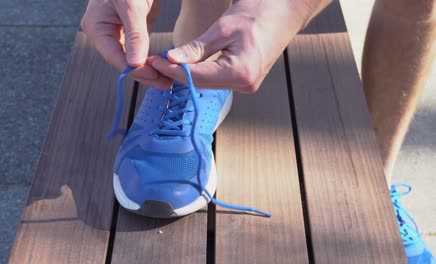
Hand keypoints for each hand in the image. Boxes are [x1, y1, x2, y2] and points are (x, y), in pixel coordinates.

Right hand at [81, 0, 171, 87]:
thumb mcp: (131, 5)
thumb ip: (134, 34)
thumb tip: (135, 63)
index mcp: (96, 28)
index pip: (115, 58)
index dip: (136, 71)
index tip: (156, 78)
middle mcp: (103, 33)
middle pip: (123, 61)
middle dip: (145, 74)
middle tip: (167, 83)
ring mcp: (116, 33)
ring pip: (131, 59)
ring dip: (149, 69)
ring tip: (167, 79)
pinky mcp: (129, 31)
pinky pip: (138, 50)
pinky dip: (150, 59)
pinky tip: (163, 67)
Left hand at [149, 0, 313, 92]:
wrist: (287, 10)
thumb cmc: (259, 12)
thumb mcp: (223, 28)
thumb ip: (197, 48)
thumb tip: (172, 60)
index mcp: (241, 72)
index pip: (197, 77)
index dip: (173, 70)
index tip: (154, 61)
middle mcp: (245, 84)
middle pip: (201, 83)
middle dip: (177, 73)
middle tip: (156, 61)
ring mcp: (247, 84)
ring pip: (208, 83)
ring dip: (188, 73)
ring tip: (167, 61)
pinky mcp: (246, 79)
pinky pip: (218, 79)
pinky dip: (201, 72)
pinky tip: (187, 64)